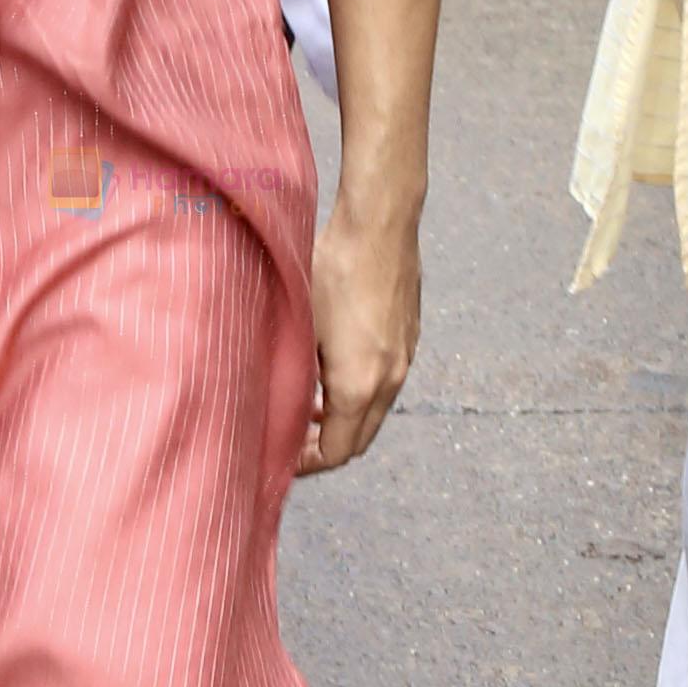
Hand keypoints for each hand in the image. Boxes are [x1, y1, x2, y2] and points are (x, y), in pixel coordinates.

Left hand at [300, 196, 420, 473]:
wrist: (381, 223)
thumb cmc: (332, 268)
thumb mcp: (300, 326)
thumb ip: (293, 375)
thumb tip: (277, 404)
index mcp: (359, 386)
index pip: (338, 452)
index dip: (308, 463)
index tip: (283, 457)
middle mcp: (390, 380)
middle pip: (361, 440)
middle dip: (327, 448)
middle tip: (293, 441)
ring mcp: (405, 359)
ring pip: (375, 412)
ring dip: (344, 420)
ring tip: (309, 407)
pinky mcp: (410, 338)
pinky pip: (385, 384)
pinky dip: (360, 394)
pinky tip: (333, 370)